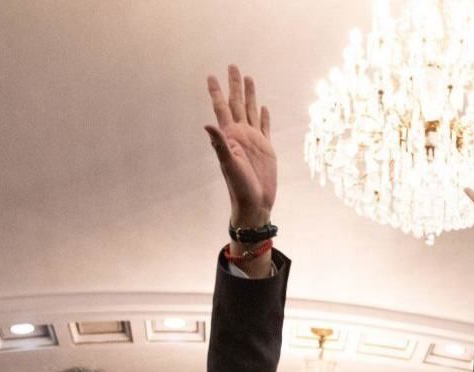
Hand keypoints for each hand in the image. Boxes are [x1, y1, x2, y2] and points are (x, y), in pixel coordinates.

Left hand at [203, 66, 276, 229]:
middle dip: (235, 85)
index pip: (221, 108)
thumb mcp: (229, 165)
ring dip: (250, 95)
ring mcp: (253, 140)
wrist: (255, 203)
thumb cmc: (239, 187)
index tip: (211, 75)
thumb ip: (219, 145)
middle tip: (233, 66)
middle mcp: (241, 134)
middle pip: (237, 103)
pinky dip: (265, 116)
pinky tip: (264, 107)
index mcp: (230, 136)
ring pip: (251, 111)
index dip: (216, 92)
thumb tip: (207, 124)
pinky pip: (265, 126)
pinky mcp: (266, 148)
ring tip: (249, 78)